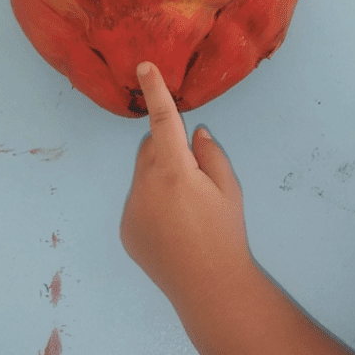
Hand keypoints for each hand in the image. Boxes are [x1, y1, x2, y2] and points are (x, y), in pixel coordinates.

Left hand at [120, 62, 251, 310]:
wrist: (209, 288)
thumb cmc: (225, 234)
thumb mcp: (229, 189)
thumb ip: (211, 155)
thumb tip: (196, 134)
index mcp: (174, 171)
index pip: (163, 121)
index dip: (154, 91)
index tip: (143, 67)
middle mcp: (144, 186)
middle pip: (150, 149)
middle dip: (168, 149)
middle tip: (193, 174)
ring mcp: (130, 209)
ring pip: (142, 175)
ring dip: (159, 176)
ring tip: (185, 209)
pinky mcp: (125, 229)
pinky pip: (136, 200)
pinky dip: (151, 201)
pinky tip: (172, 227)